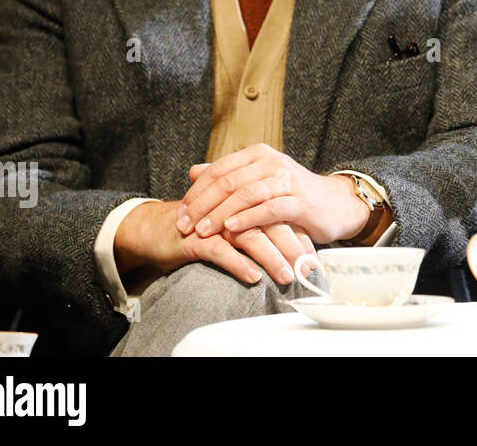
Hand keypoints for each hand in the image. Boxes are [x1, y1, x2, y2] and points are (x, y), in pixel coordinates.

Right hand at [114, 200, 314, 285]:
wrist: (160, 227)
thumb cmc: (205, 227)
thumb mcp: (237, 224)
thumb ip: (263, 226)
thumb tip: (295, 244)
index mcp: (247, 199)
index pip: (280, 213)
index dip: (299, 232)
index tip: (315, 255)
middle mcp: (235, 205)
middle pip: (272, 222)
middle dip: (293, 246)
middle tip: (309, 266)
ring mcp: (216, 220)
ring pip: (250, 237)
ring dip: (271, 257)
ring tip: (287, 275)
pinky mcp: (197, 237)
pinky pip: (221, 250)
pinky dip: (238, 264)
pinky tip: (253, 277)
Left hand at [176, 144, 371, 245]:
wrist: (335, 204)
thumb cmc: (292, 195)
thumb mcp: (258, 180)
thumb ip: (228, 175)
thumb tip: (193, 171)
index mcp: (258, 154)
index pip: (219, 170)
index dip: (196, 192)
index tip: (180, 213)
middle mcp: (272, 162)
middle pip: (228, 182)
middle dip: (202, 205)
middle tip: (184, 226)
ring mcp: (287, 180)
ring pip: (246, 194)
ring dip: (220, 214)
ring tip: (202, 231)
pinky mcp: (300, 201)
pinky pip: (270, 208)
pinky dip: (248, 219)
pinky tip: (232, 229)